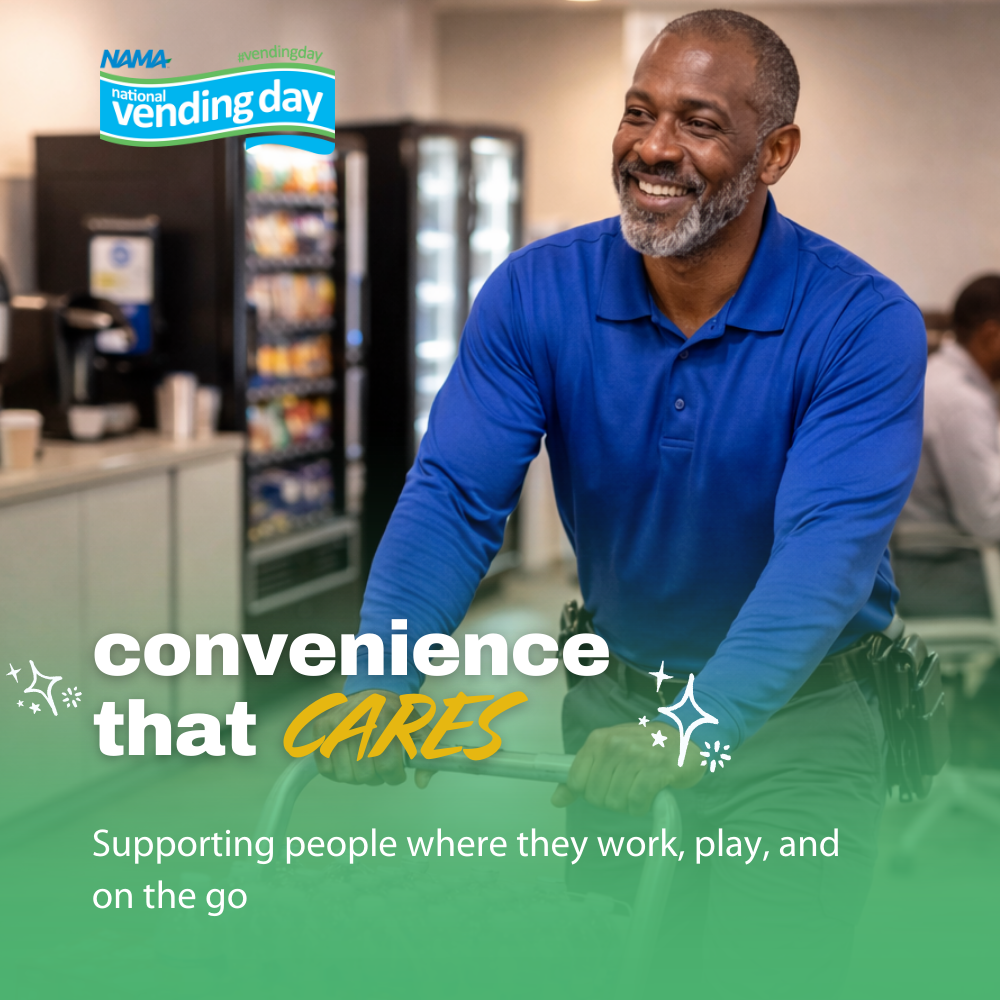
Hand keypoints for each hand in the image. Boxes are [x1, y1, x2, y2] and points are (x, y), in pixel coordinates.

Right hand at [311, 689, 433, 788]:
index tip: (397, 773)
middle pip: (366, 773)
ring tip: (367, 764)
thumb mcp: (418, 730)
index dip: (394, 776)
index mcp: (384, 718)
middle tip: (381, 766)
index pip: (386, 765)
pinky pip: (325, 768)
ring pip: (346, 775)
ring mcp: (335, 723)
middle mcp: (357, 719)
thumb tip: (422, 783)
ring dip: (358, 777)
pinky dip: (338, 773)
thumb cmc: (397, 714)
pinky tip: (350, 762)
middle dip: (378, 777)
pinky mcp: (320, 728)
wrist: (373, 690)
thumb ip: (427, 756)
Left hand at [551, 723, 703, 815]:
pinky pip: (637, 803)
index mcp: (598, 739)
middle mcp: (615, 744)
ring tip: (639, 789)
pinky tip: (649, 795)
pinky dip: (641, 807)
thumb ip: (582, 775)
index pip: (576, 780)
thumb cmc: (643, 748)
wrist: (686, 739)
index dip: (588, 792)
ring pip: (616, 802)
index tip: (602, 787)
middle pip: (596, 796)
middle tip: (626, 788)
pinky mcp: (656, 769)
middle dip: (610, 800)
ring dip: (628, 805)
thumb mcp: (609, 754)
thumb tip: (556, 800)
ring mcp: (636, 755)